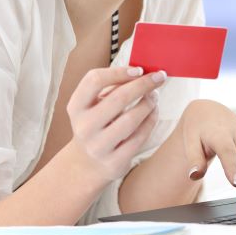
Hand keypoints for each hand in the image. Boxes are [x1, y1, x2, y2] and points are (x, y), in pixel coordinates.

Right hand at [65, 65, 165, 181]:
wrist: (86, 165)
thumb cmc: (96, 125)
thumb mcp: (92, 106)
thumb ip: (110, 88)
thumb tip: (141, 72)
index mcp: (76, 107)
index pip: (94, 80)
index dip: (119, 72)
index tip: (139, 69)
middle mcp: (84, 126)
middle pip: (118, 98)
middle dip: (143, 84)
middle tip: (159, 77)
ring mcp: (98, 146)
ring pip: (131, 119)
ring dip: (148, 103)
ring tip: (155, 96)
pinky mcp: (114, 161)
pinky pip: (139, 137)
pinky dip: (150, 121)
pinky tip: (153, 112)